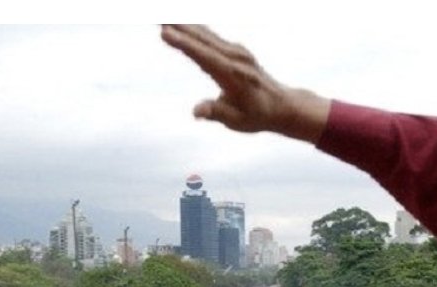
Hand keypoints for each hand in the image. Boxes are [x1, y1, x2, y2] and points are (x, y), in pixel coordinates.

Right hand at [160, 24, 329, 142]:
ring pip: (206, 34)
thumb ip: (217, 113)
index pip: (204, 57)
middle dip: (179, 26)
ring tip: (162, 15)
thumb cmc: (258, 116)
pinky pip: (211, 36)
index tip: (165, 32)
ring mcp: (237, 52)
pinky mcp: (236, 50)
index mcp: (233, 76)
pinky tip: (182, 21)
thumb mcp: (238, 121)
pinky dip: (195, 28)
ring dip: (184, 23)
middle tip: (155, 15)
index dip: (184, 44)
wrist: (281, 106)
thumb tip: (196, 112)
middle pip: (202, 39)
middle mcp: (236, 59)